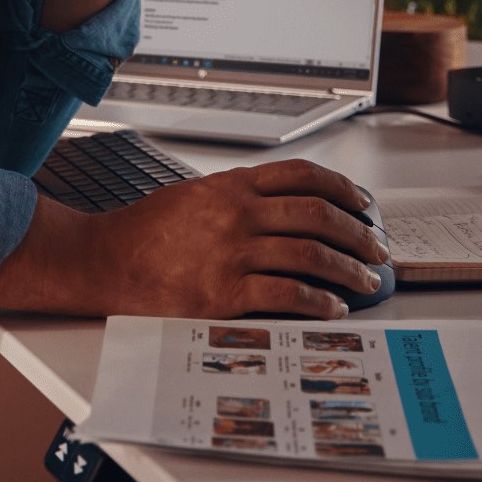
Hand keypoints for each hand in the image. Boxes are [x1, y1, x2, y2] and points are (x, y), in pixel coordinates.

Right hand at [0, 158, 390, 319]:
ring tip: (365, 280)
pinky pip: (288, 293)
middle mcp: (237, 213)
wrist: (105, 260)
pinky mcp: (225, 293)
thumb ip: (238, 198)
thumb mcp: (194, 196)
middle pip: (318, 214)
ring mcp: (232, 252)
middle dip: (357, 232)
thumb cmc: (144, 232)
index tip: (362, 203)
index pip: (302, 175)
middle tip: (377, 247)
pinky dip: (319, 300)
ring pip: (311, 253)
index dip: (343, 187)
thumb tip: (285, 211)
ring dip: (348, 268)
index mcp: (232, 186)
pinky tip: (332, 306)